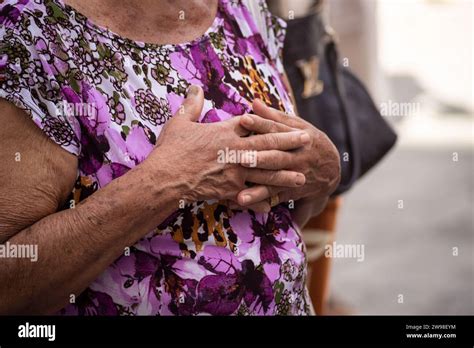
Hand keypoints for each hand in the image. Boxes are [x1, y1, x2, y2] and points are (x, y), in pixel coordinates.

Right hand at [143, 86, 310, 210]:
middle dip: (289, 142)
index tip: (283, 120)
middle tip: (307, 141)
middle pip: (268, 144)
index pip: (253, 124)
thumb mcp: (179, 122)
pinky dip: (263, 199)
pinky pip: (251, 195)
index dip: (269, 121)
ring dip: (285, 173)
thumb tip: (195, 87)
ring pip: (266, 171)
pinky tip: (275, 203)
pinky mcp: (230, 189)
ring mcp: (235, 171)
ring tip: (302, 176)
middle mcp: (235, 150)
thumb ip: (191, 104)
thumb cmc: (170, 149)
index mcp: (225, 131)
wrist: (164, 178)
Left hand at [236, 98, 340, 209]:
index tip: (244, 119)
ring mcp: (294, 176)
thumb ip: (275, 117)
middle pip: (277, 157)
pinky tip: (241, 203)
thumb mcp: (298, 127)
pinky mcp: (291, 191)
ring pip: (274, 181)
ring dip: (257, 188)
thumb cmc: (308, 143)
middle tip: (242, 158)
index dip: (261, 124)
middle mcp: (297, 158)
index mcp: (298, 138)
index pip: (277, 130)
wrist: (331, 171)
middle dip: (260, 158)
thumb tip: (254, 102)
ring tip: (239, 194)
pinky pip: (274, 197)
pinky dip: (258, 201)